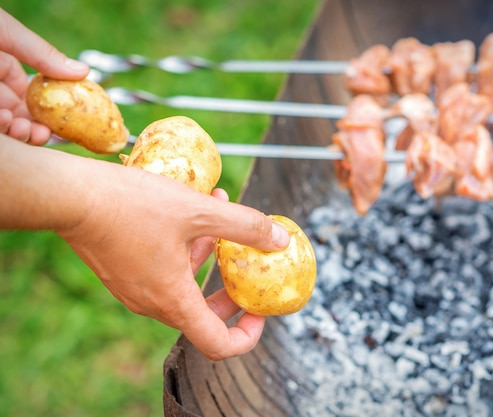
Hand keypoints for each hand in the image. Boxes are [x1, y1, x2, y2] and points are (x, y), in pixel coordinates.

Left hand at [0, 8, 88, 143]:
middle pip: (17, 116)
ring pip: (3, 127)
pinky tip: (4, 122)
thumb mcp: (4, 32)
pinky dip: (1, 130)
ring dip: (15, 132)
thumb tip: (82, 71)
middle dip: (31, 129)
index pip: (30, 95)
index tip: (61, 125)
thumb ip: (41, 54)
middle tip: (41, 134)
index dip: (47, 113)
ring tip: (19, 127)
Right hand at [55, 160, 289, 360]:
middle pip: (203, 314)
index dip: (247, 334)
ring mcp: (134, 289)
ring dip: (209, 256)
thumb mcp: (199, 212)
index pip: (218, 344)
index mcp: (173, 301)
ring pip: (184, 285)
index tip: (260, 310)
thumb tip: (279, 240)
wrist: (70, 196)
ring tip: (222, 215)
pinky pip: (164, 271)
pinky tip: (194, 210)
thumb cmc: (132, 205)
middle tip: (247, 269)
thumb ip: (244, 226)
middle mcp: (152, 303)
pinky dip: (185, 249)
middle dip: (230, 292)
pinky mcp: (123, 271)